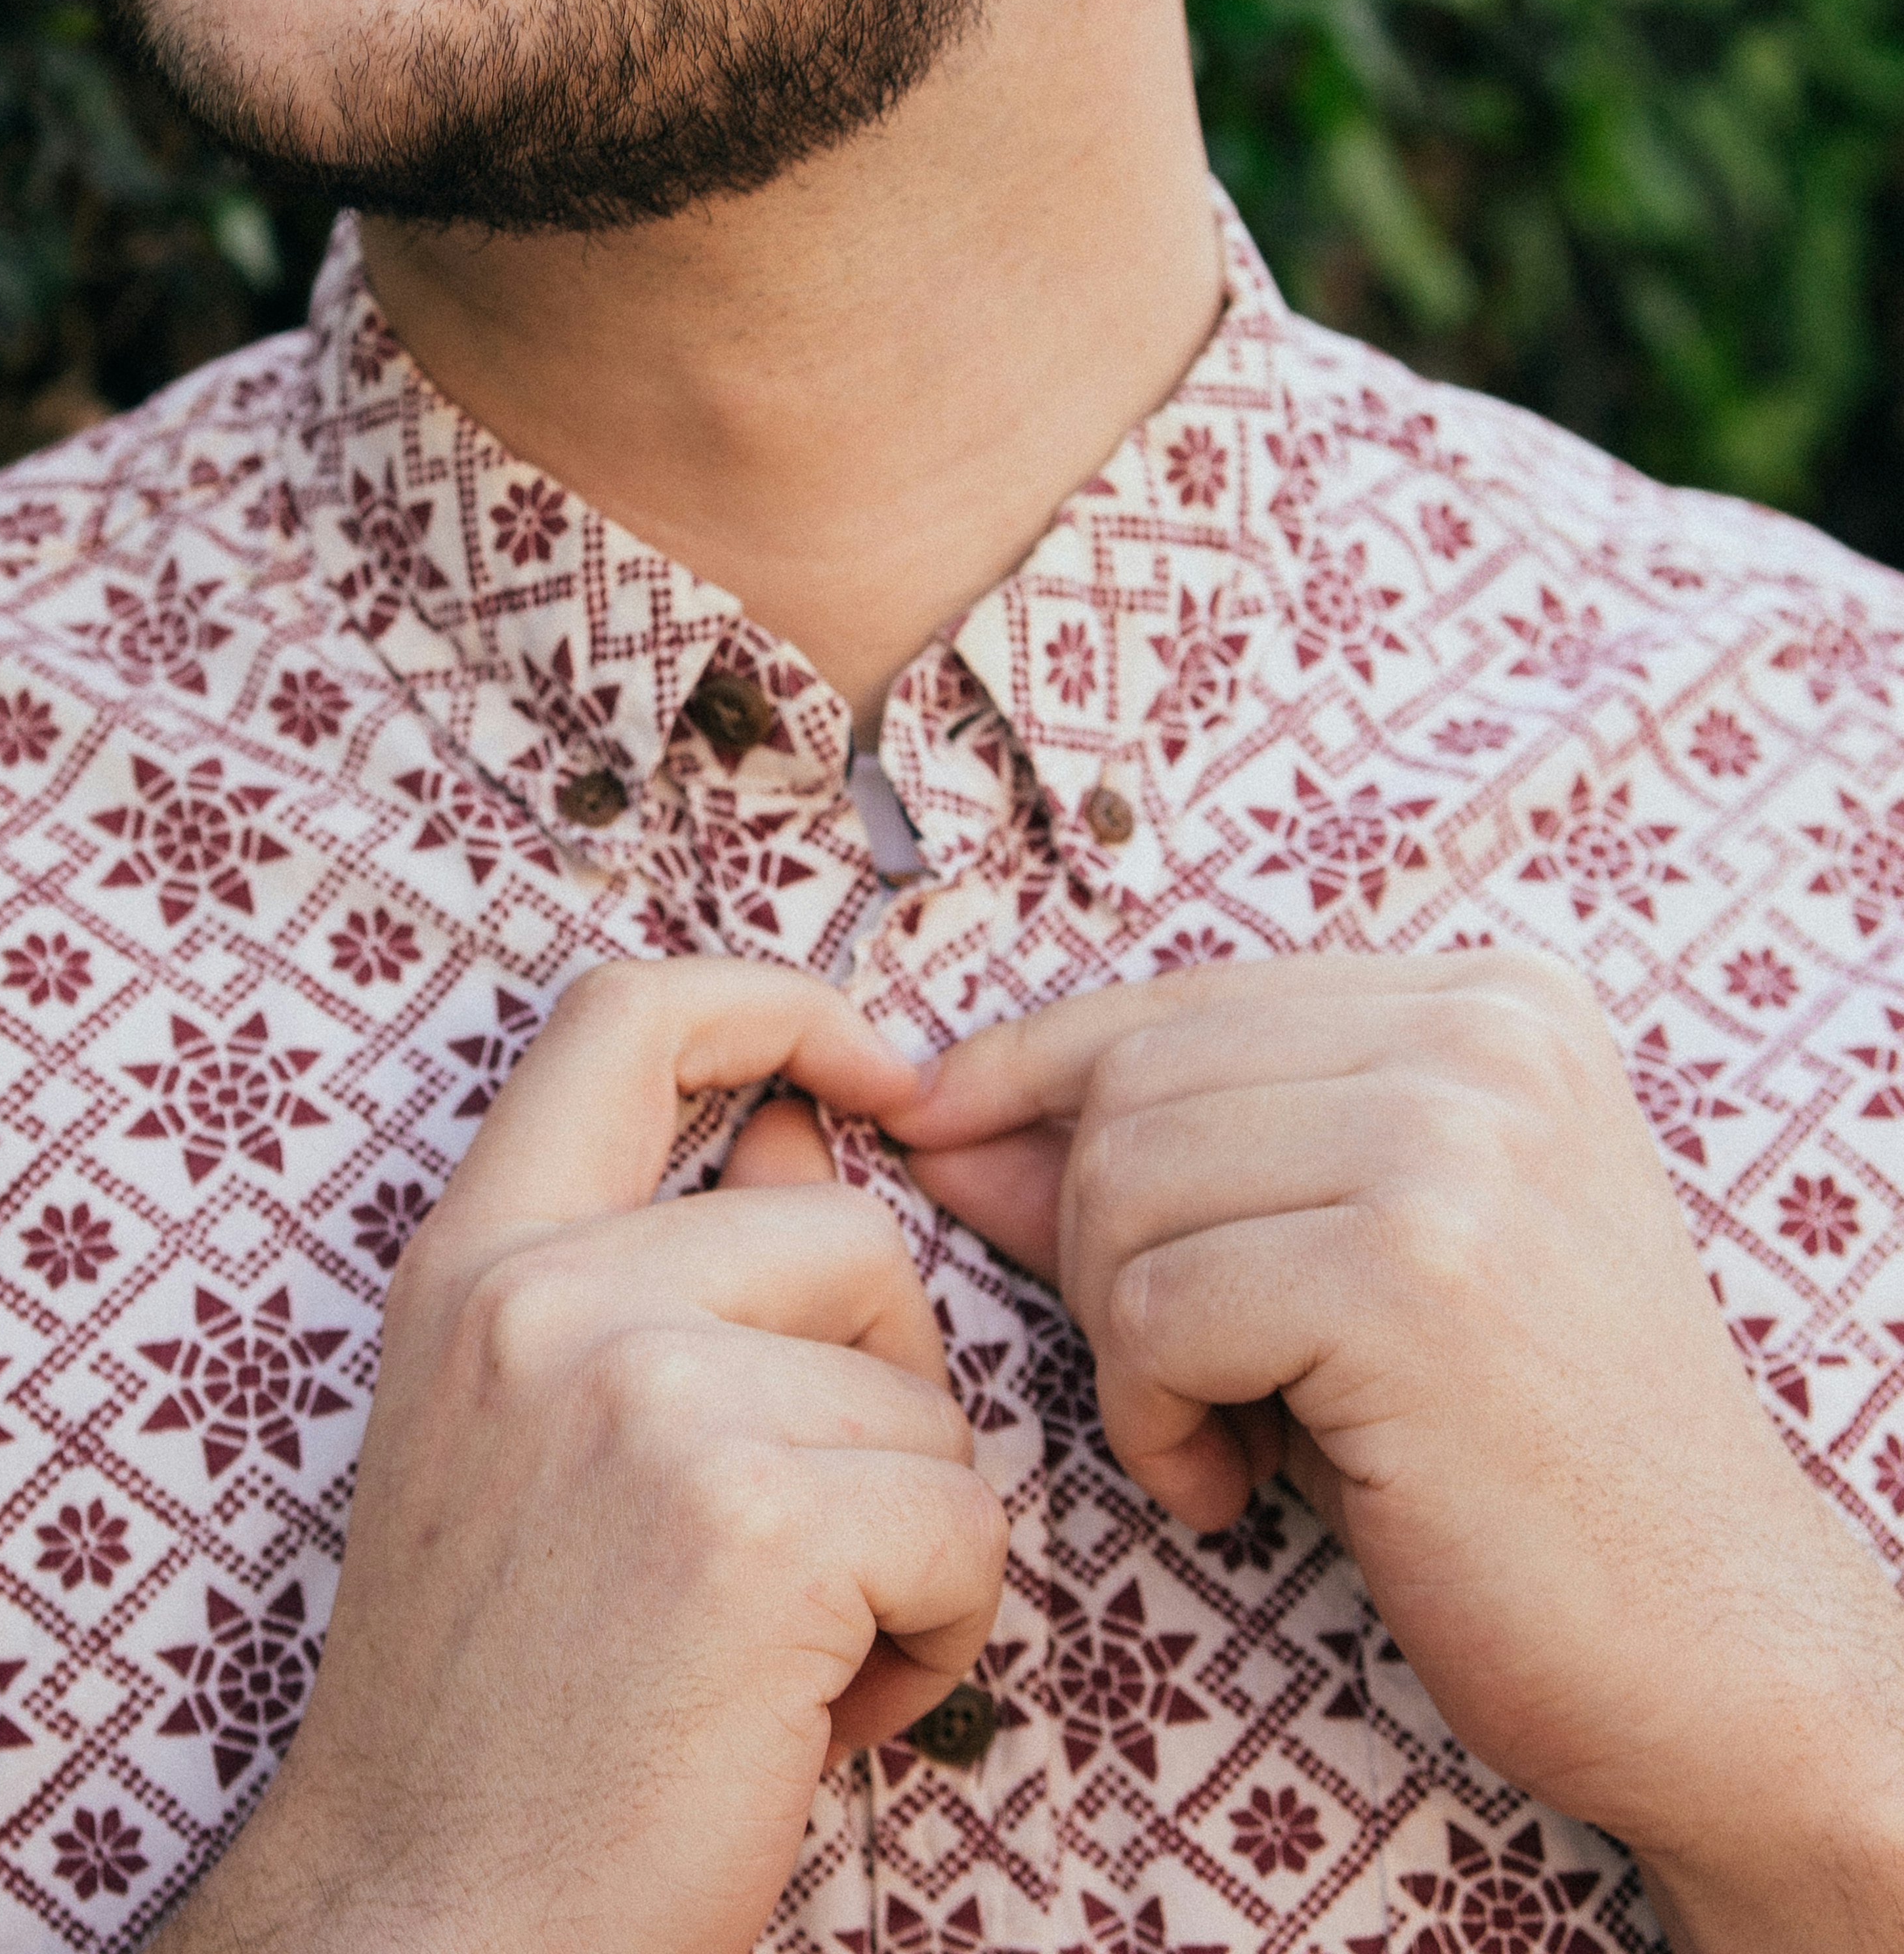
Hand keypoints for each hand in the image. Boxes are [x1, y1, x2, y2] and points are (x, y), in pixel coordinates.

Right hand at [164, 956, 1004, 1953]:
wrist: (432, 1930)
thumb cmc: (500, 1715)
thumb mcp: (530, 1437)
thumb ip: (663, 1269)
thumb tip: (815, 1128)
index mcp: (473, 1262)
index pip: (627, 1010)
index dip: (778, 1003)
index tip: (880, 1071)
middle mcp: (542, 1297)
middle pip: (847, 1234)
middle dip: (880, 1392)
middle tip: (794, 1554)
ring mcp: (642, 1396)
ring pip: (923, 1397)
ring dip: (909, 1535)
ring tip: (789, 1655)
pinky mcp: (752, 1519)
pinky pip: (963, 1525)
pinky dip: (939, 1634)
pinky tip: (823, 1716)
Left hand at [864, 950, 1903, 1950]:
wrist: (1716, 1652)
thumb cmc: (1510, 1468)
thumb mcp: (1340, 1269)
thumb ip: (1155, 1169)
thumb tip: (933, 1109)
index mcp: (1492, 1002)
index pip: (1184, 998)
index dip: (1035, 1071)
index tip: (937, 1131)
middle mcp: (1483, 1037)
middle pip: (1139, 1081)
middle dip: (1098, 1246)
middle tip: (1183, 1384)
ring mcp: (1455, 1143)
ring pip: (1127, 1186)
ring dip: (1128, 1344)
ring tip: (1228, 1437)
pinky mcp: (1411, 1273)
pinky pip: (1158, 1310)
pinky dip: (1157, 1424)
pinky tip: (1240, 1490)